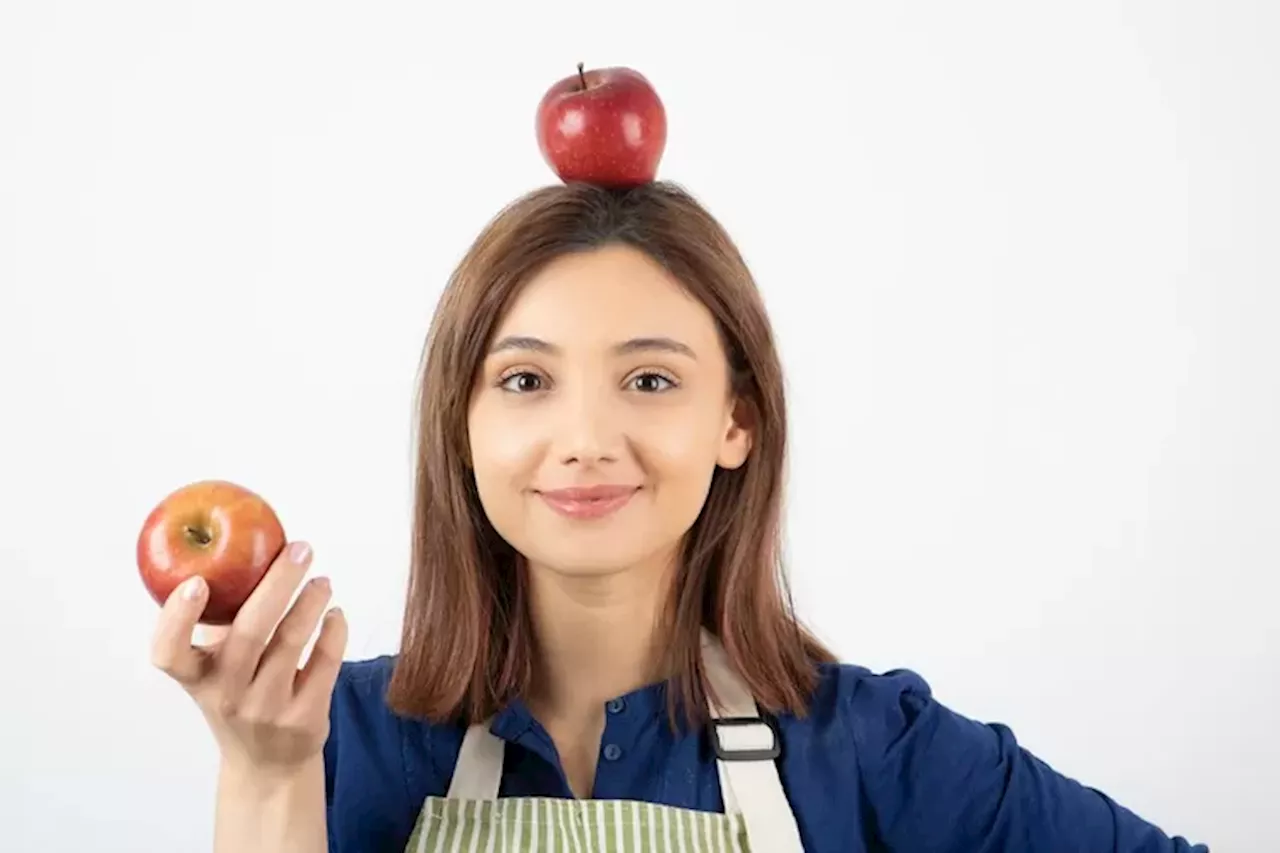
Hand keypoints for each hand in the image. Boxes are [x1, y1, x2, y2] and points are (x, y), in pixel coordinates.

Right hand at [149, 541, 347, 777]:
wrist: (267, 766)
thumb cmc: (240, 696)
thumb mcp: (217, 669)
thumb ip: (222, 622)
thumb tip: (242, 546)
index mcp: (196, 678)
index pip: (168, 654)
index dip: (177, 618)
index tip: (195, 582)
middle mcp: (227, 695)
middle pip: (249, 633)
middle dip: (277, 583)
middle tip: (299, 549)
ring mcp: (267, 709)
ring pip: (292, 642)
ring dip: (311, 601)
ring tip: (321, 579)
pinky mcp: (305, 717)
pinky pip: (325, 663)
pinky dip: (334, 630)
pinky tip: (334, 613)